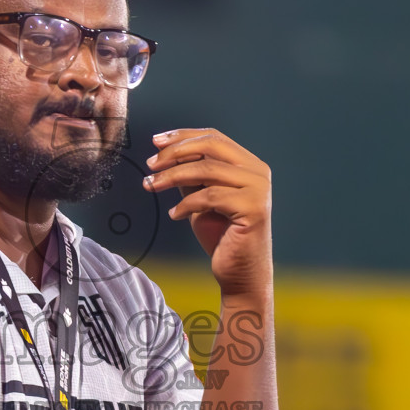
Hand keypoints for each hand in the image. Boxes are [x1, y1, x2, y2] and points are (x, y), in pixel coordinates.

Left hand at [142, 129, 272, 296]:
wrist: (239, 273)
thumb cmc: (221, 237)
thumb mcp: (200, 197)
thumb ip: (190, 174)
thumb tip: (165, 152)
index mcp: (248, 164)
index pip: (213, 137)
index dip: (182, 136)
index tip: (156, 141)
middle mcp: (258, 172)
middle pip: (210, 146)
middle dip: (175, 153)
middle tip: (151, 164)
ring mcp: (258, 189)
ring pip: (207, 170)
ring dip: (172, 176)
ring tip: (152, 186)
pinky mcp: (253, 208)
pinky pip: (210, 197)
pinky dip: (186, 204)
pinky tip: (175, 214)